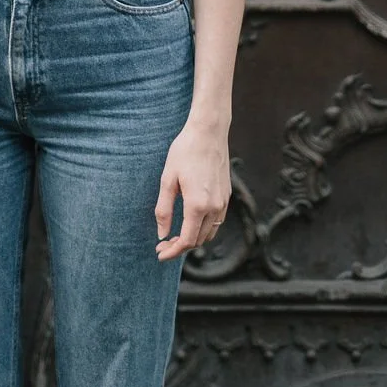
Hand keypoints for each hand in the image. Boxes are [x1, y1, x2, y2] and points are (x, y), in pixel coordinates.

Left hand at [155, 120, 229, 260]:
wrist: (208, 132)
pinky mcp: (227, 196)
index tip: (159, 253)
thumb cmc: (184, 152)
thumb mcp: (167, 179)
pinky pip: (217, 222)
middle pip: (198, 240)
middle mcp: (214, 208)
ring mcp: (223, 203)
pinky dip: (204, 228)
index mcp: (197, 205)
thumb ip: (164, 209)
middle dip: (180, 246)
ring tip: (175, 235)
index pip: (186, 241)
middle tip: (162, 243)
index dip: (172, 251)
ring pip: (209, 233)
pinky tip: (191, 221)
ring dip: (193, 239)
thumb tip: (162, 234)